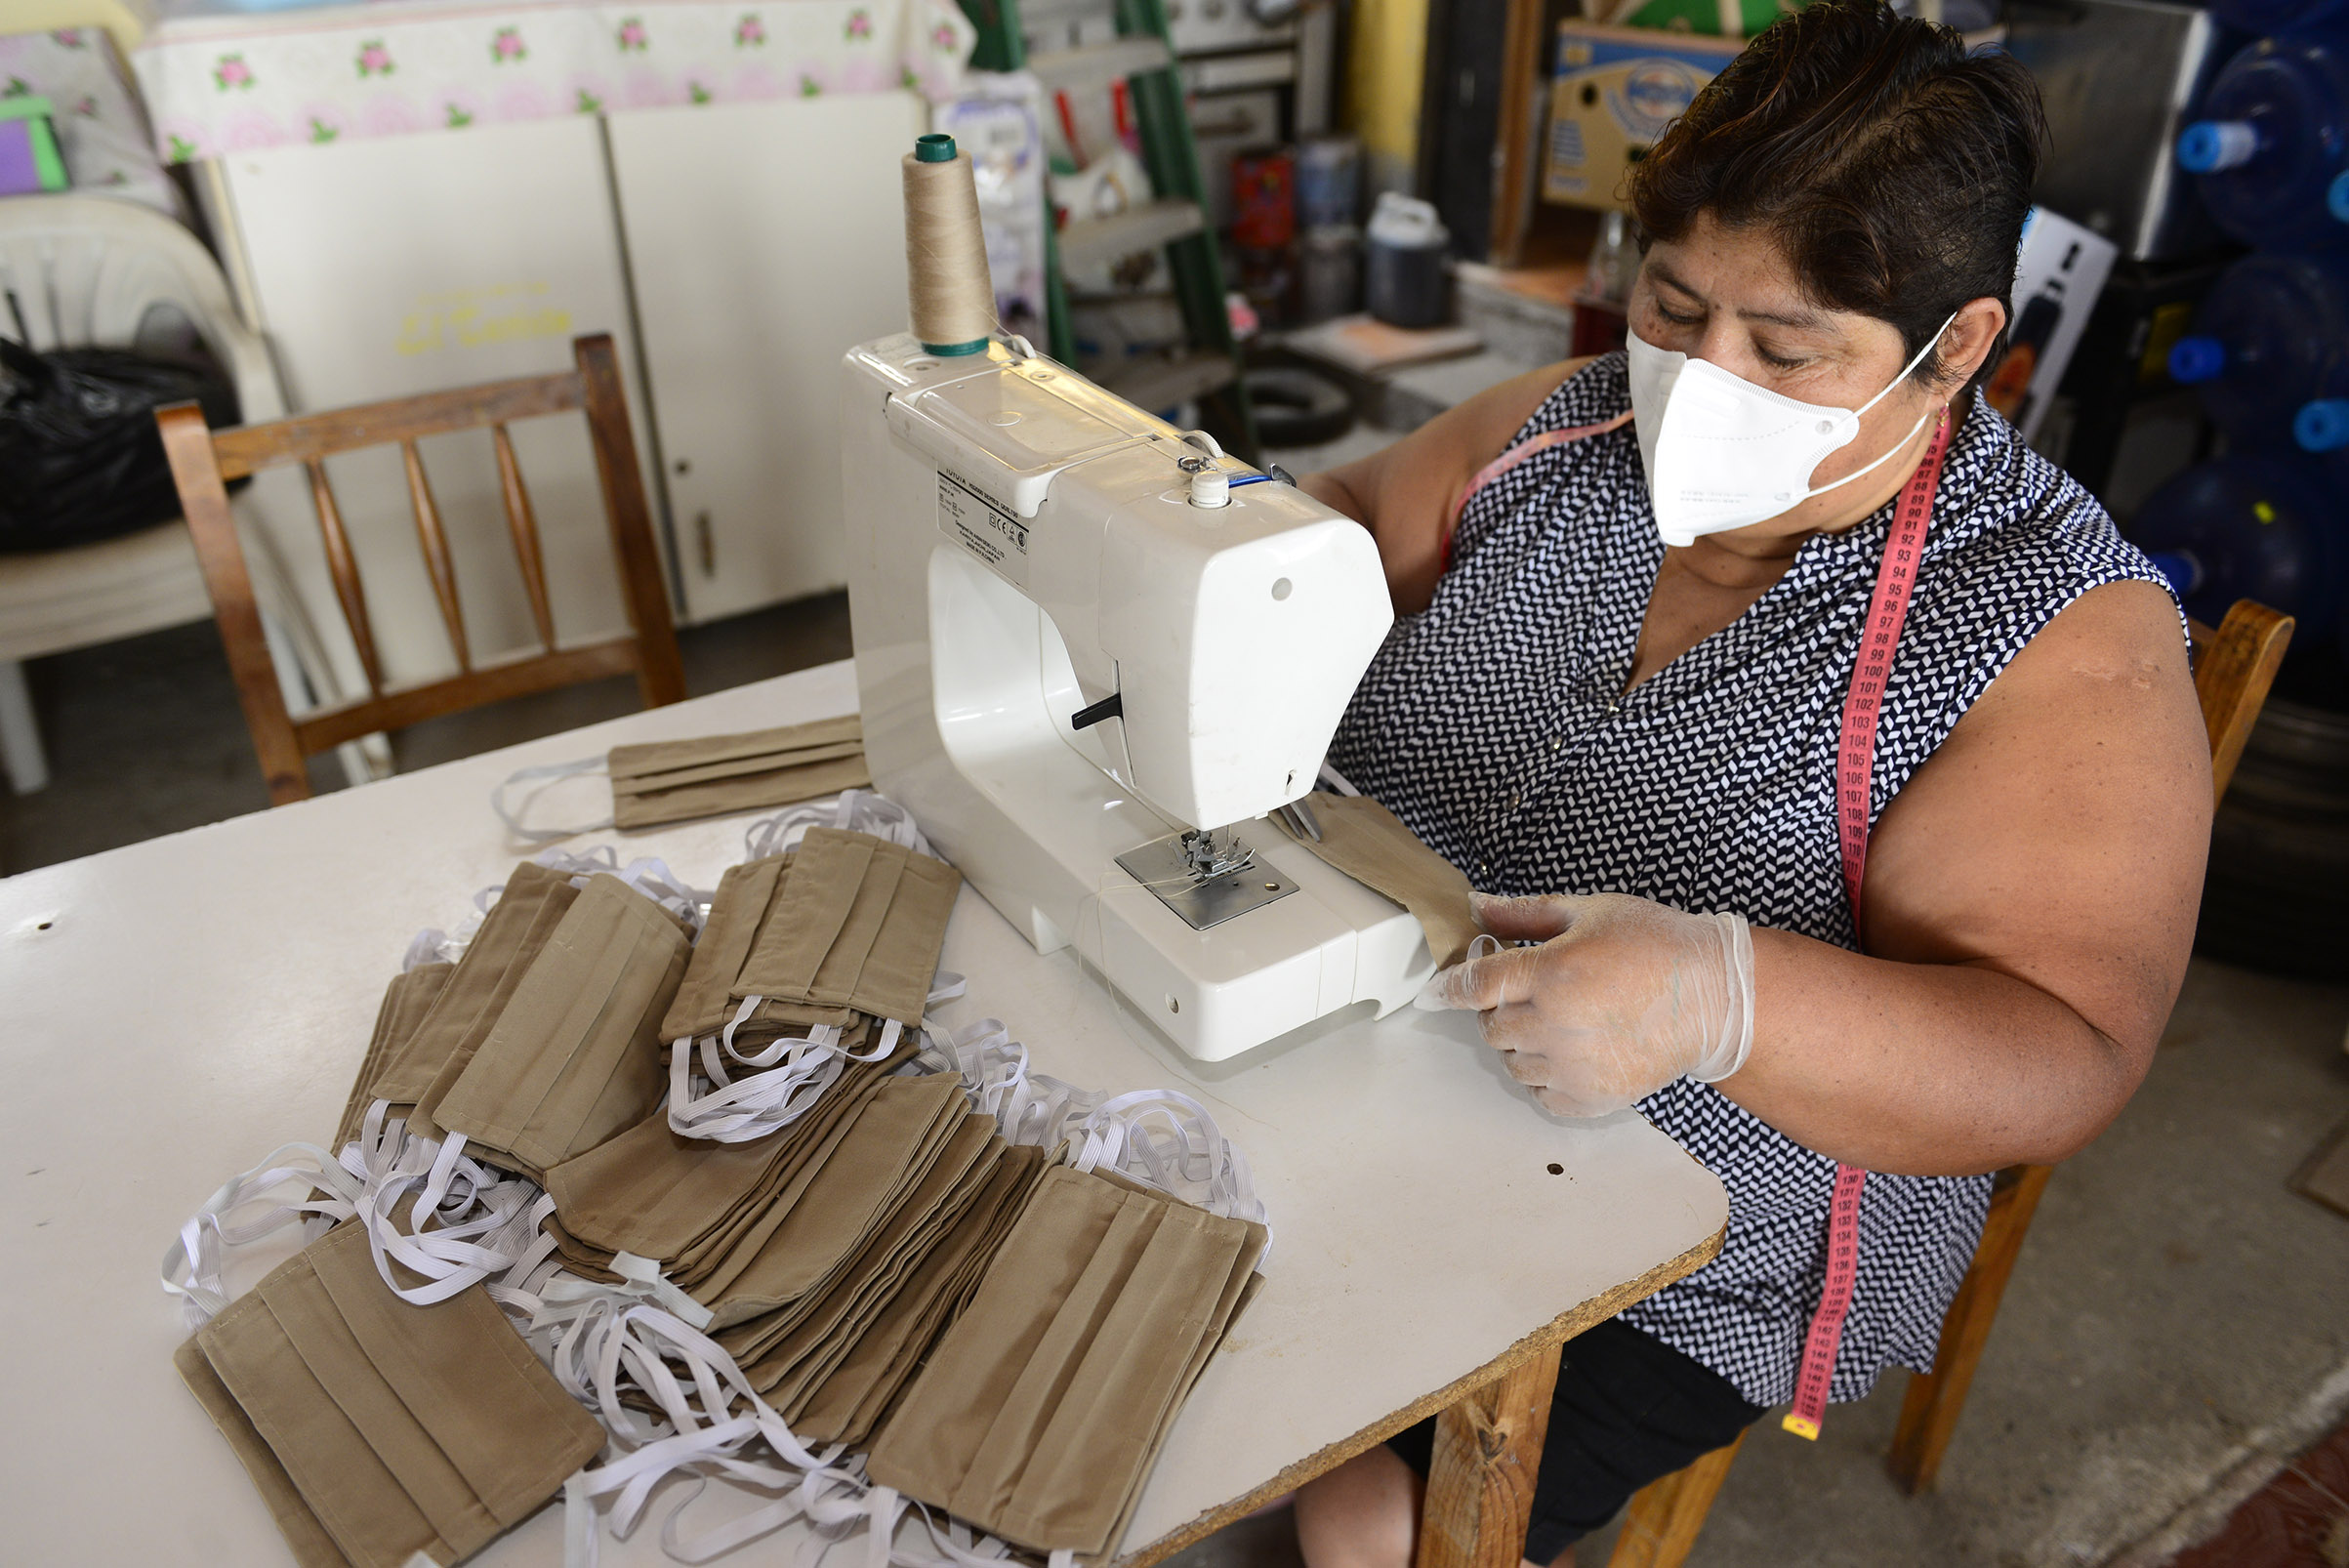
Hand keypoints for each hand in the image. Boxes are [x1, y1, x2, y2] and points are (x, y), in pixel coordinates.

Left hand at [1415, 891, 1754, 1117]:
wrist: (1715, 998)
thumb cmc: (1656, 946)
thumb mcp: (1589, 911)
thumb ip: (1524, 913)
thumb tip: (1476, 906)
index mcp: (1552, 972)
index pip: (1474, 986)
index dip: (1446, 988)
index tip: (1431, 995)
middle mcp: (1556, 1023)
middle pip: (1490, 1026)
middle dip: (1499, 1008)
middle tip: (1533, 993)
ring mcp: (1574, 1066)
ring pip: (1511, 1062)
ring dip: (1521, 1043)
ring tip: (1559, 1021)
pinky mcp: (1593, 1097)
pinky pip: (1541, 1094)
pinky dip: (1545, 1076)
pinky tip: (1572, 1052)